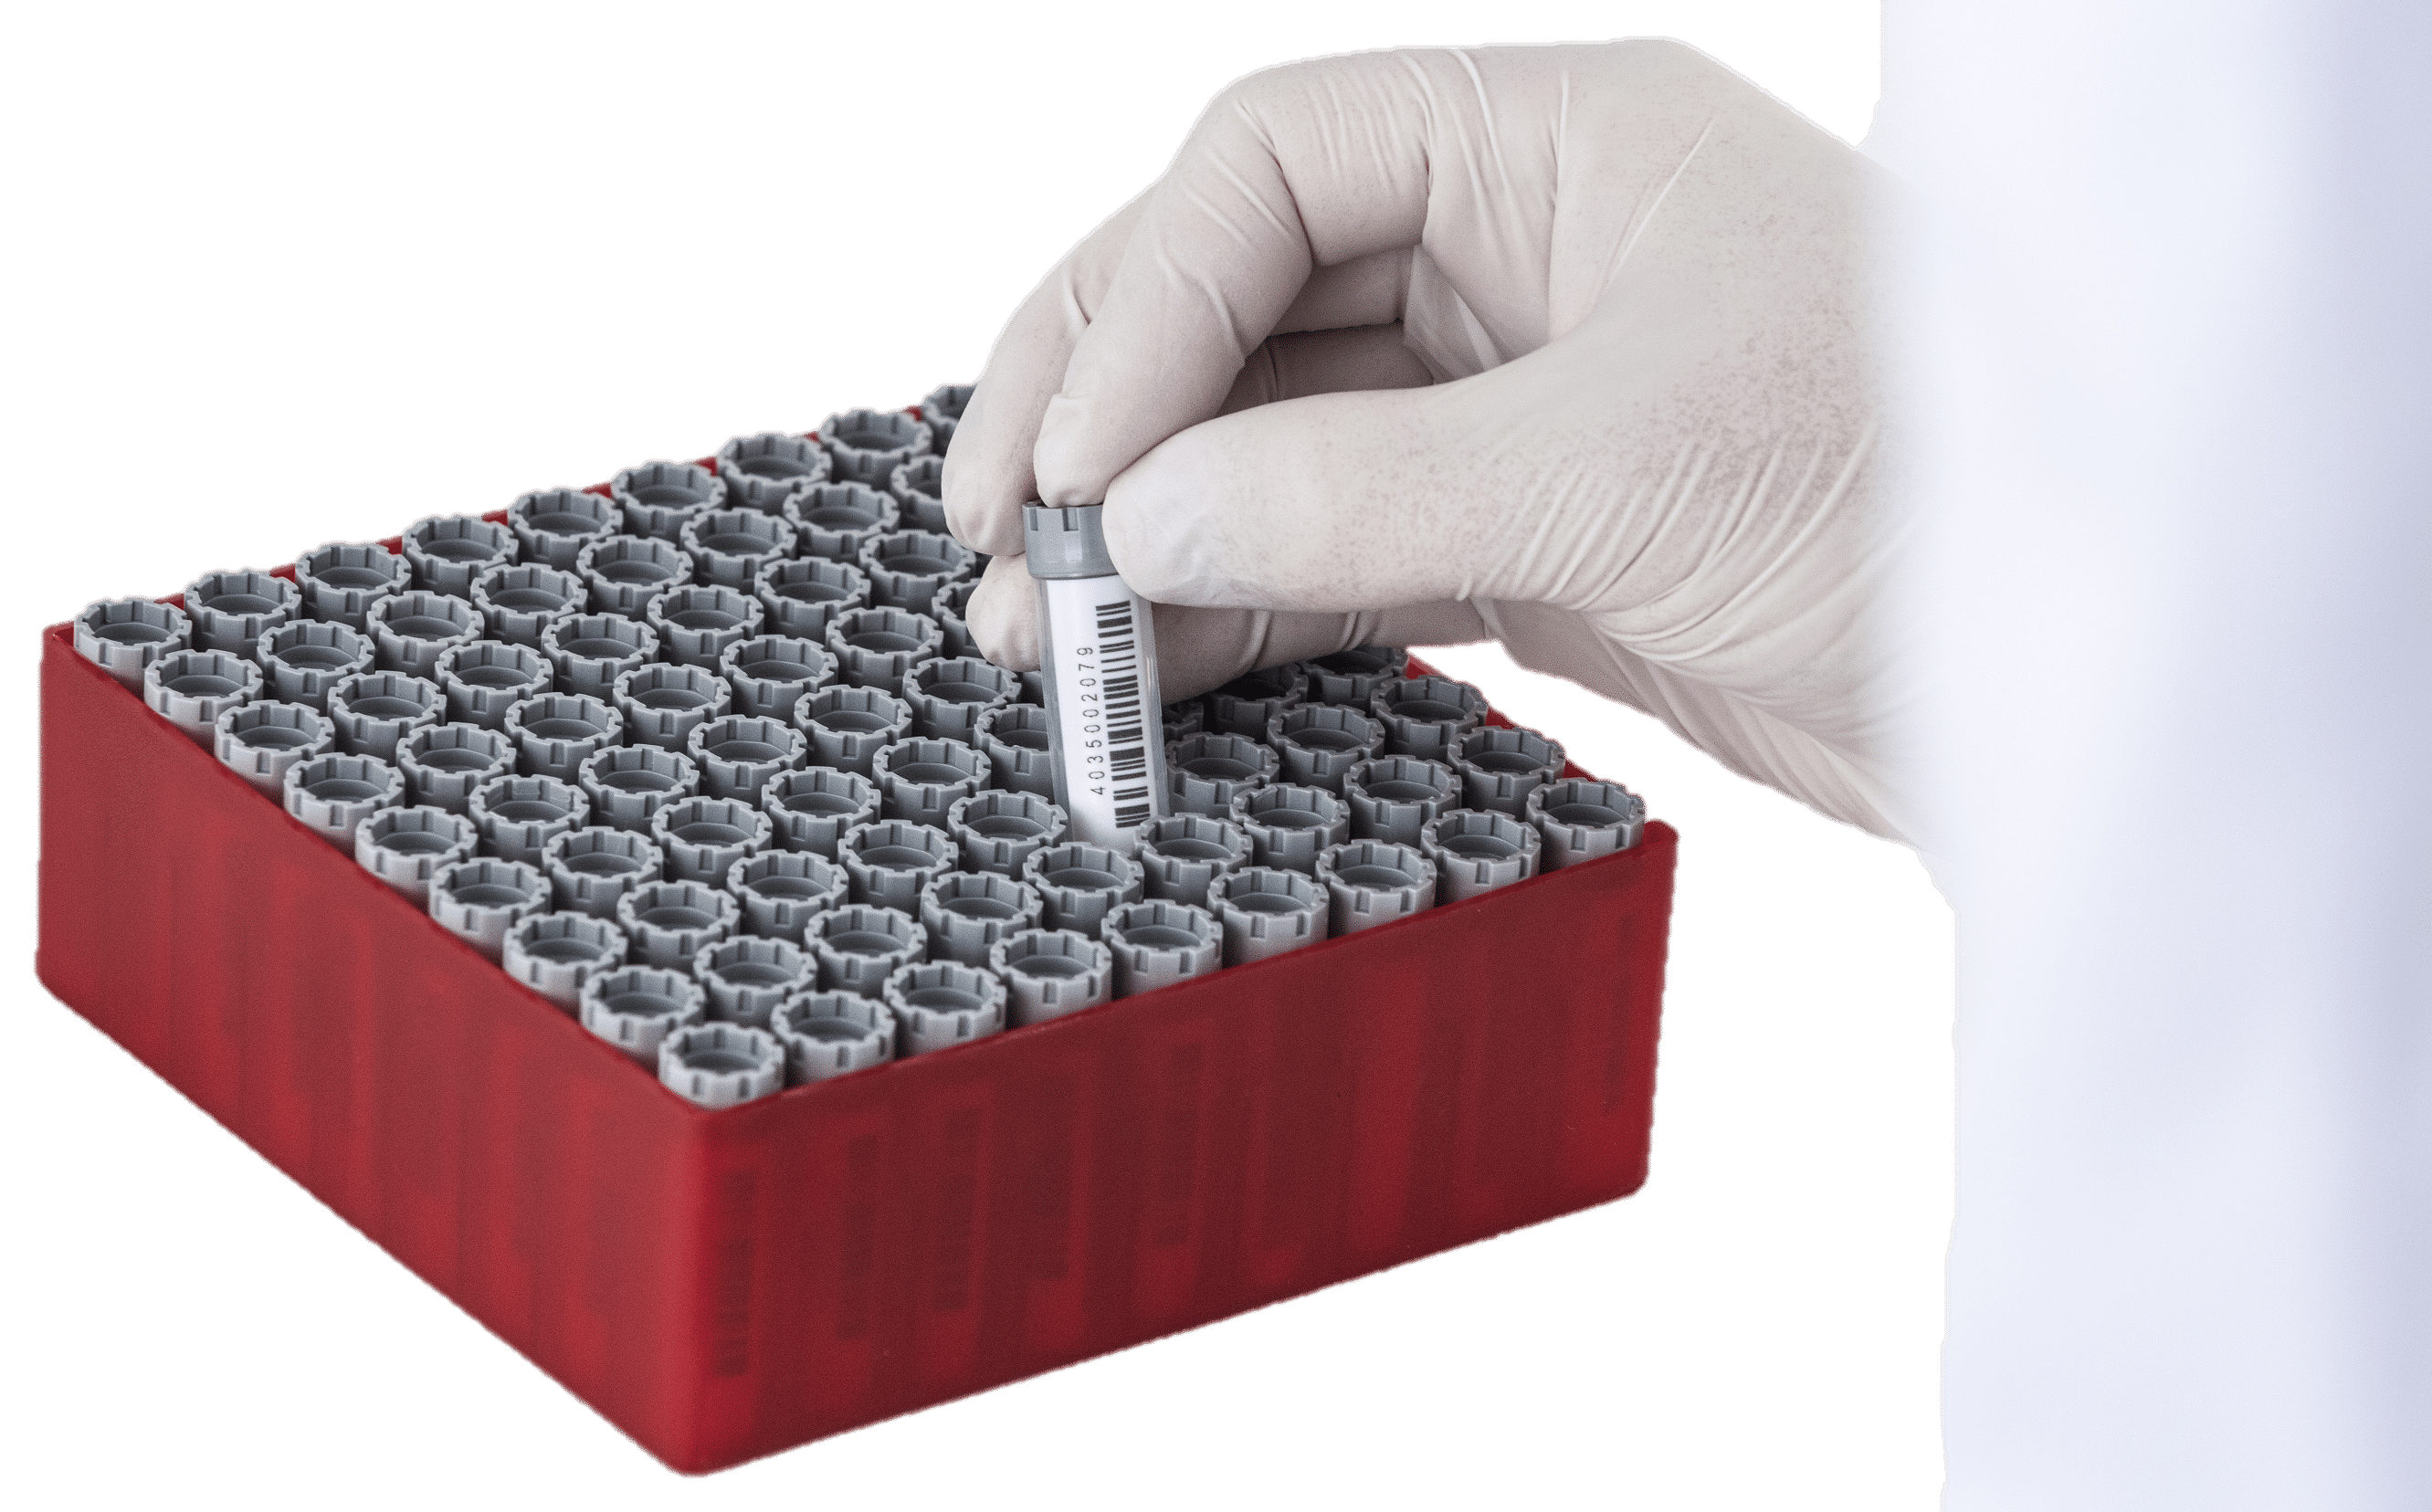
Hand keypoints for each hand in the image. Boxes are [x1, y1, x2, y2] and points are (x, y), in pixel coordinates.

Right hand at [945, 39, 1911, 842]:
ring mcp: (1514, 407)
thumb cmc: (1932, 489)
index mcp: (1558, 148)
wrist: (2091, 675)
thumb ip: (1355, 490)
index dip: (1143, 304)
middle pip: (1240, 303)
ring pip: (1272, 446)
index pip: (1273, 171)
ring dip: (1151, 539)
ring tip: (1042, 646)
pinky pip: (1336, 558)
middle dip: (1108, 420)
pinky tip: (1162, 671)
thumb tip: (1134, 525)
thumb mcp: (1626, 463)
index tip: (1072, 466)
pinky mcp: (1527, 547)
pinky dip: (1242, 613)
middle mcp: (1521, 257)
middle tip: (1001, 547)